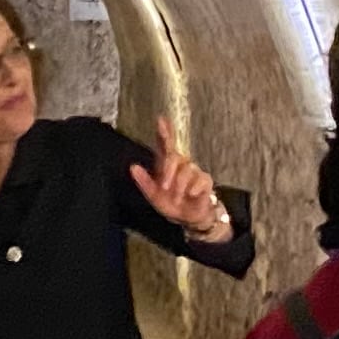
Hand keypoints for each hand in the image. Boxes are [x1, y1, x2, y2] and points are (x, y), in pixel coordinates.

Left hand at [130, 116, 231, 243]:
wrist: (188, 218)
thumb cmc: (171, 203)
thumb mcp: (153, 196)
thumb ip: (144, 181)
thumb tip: (133, 167)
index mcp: (167, 165)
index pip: (166, 145)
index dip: (164, 132)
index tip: (161, 120)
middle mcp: (181, 165)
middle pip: (175, 156)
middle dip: (168, 171)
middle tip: (164, 187)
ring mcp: (194, 172)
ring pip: (187, 170)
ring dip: (180, 186)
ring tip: (177, 198)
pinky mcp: (205, 181)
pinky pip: (200, 180)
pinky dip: (193, 189)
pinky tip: (191, 195)